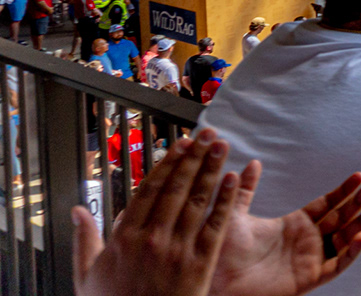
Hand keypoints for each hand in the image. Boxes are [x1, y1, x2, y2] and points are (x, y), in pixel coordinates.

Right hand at [73, 127, 239, 295]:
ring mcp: (177, 250)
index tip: (179, 144)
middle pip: (176, 188)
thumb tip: (77, 211)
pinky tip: (234, 179)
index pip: (149, 189)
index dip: (167, 163)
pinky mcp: (200, 263)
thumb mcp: (87, 277)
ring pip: (197, 200)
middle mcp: (152, 239)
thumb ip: (83, 240)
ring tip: (221, 146)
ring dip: (211, 169)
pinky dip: (225, 200)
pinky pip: (215, 225)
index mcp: (124, 238)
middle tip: (206, 134)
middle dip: (193, 157)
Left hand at [210, 156, 360, 295]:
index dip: (344, 191)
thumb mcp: (235, 214)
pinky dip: (352, 252)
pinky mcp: (309, 278)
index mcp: (295, 225)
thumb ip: (246, 189)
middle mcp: (307, 241)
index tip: (360, 176)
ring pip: (345, 240)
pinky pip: (337, 265)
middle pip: (342, 219)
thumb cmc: (222, 251)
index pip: (328, 205)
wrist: (214, 279)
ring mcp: (310, 260)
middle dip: (358, 203)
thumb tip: (252, 162)